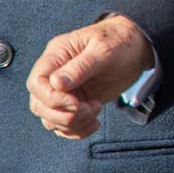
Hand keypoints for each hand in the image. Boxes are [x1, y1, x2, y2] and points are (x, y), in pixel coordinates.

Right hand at [26, 14, 155, 138]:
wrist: (137, 48)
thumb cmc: (120, 41)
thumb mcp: (104, 50)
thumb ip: (80, 67)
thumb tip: (56, 84)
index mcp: (56, 56)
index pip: (36, 83)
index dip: (52, 99)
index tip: (76, 102)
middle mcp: (55, 75)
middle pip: (39, 105)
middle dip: (64, 115)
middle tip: (91, 108)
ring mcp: (64, 92)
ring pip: (50, 119)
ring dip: (73, 124)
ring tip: (96, 109)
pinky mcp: (75, 104)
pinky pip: (65, 126)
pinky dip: (78, 131)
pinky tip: (95, 122)